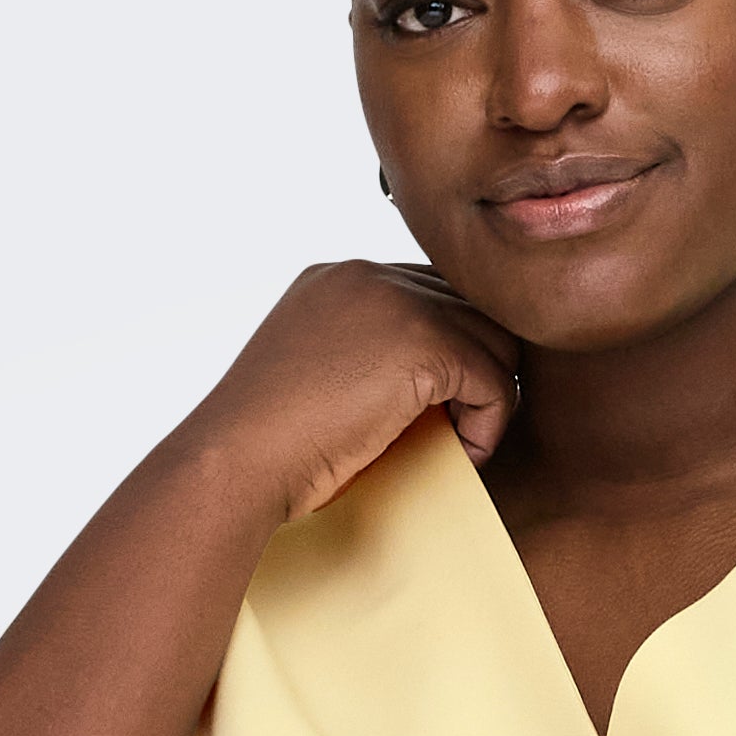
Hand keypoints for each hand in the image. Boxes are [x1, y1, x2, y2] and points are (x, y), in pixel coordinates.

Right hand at [194, 262, 520, 525]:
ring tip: (460, 443)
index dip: (450, 353)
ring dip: (487, 398)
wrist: (238, 461)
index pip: (429, 295)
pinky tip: (463, 452)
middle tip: (461, 429)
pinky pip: (496, 380)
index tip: (441, 410)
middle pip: (469, 308)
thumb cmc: (270, 449)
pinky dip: (490, 424)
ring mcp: (395, 301)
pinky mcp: (421, 343)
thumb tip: (432, 388)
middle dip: (476, 370)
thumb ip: (365, 358)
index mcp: (339, 279)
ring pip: (492, 340)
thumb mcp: (316, 380)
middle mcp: (367, 274)